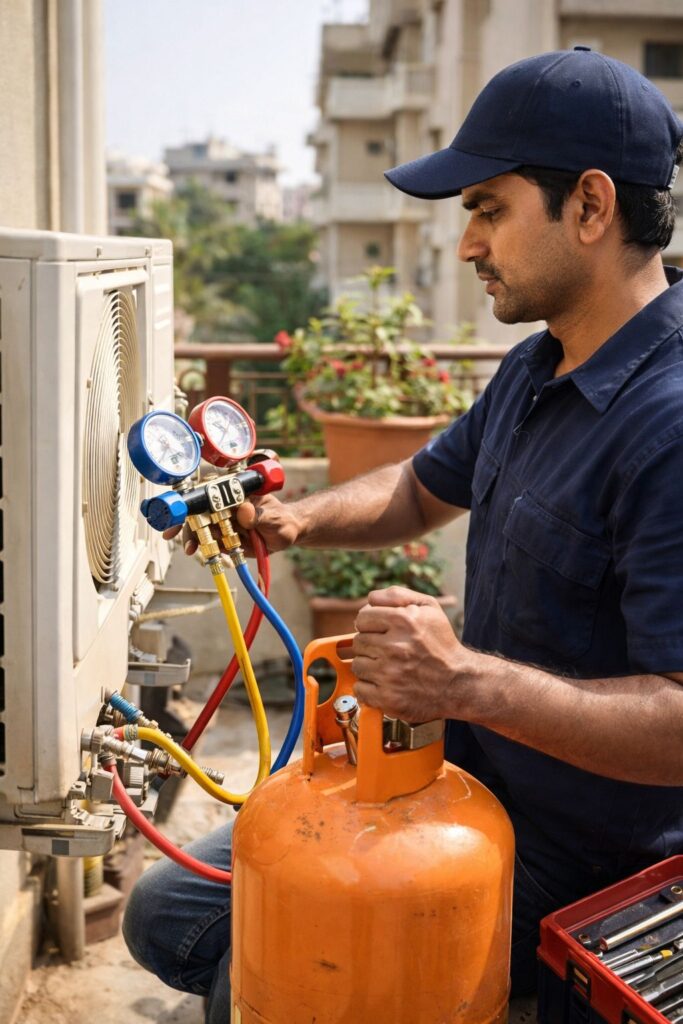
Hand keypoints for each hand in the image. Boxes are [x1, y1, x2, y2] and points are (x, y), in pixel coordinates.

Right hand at [162, 494, 302, 556]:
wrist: (287, 534)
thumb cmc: (282, 521)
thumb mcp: (274, 519)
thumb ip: (259, 516)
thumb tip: (244, 511)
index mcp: (235, 493)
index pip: (209, 492)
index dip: (192, 500)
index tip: (182, 509)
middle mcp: (225, 506)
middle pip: (198, 512)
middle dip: (185, 524)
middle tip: (178, 536)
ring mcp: (223, 522)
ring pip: (200, 529)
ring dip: (193, 539)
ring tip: (192, 550)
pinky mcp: (224, 537)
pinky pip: (209, 543)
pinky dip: (204, 550)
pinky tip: (205, 554)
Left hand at [351, 586, 468, 722]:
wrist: (459, 682)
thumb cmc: (441, 643)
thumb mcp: (429, 608)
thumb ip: (397, 595)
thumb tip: (370, 597)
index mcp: (403, 621)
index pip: (362, 617)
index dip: (371, 624)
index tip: (381, 631)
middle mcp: (394, 647)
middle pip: (358, 642)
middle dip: (371, 645)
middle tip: (390, 651)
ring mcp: (389, 674)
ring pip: (358, 665)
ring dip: (370, 666)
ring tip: (390, 667)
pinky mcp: (387, 697)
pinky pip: (360, 689)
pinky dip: (370, 688)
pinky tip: (387, 684)